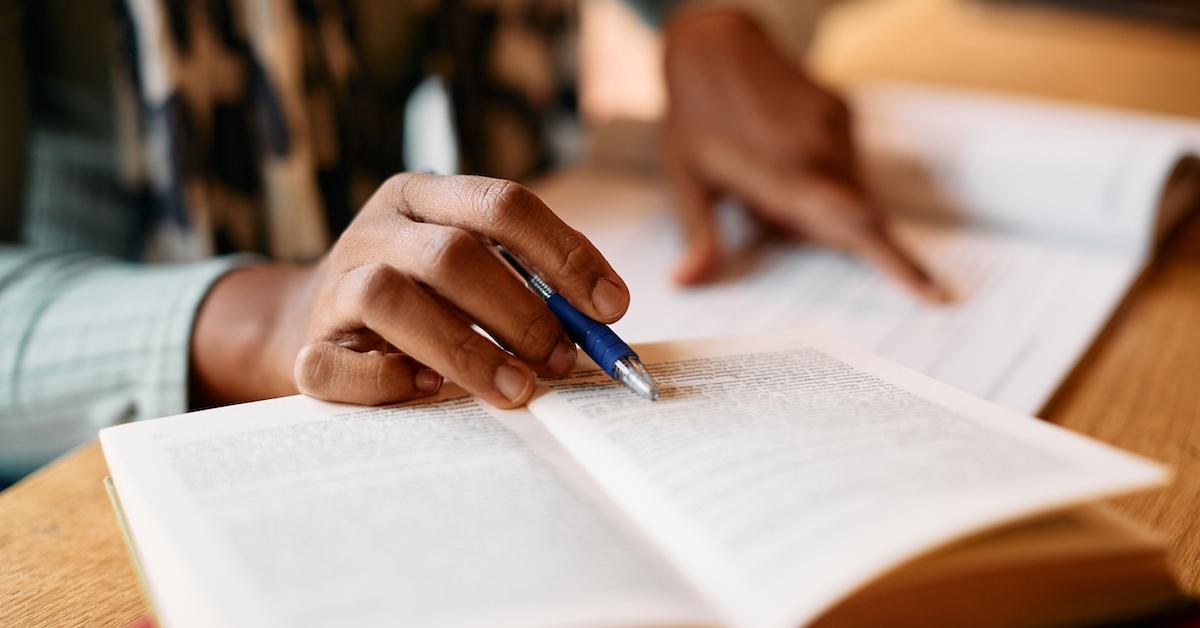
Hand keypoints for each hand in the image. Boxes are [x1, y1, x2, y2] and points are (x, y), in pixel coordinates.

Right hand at [191, 174, 629, 408]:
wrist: (315, 322)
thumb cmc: (422, 297)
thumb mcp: (474, 268)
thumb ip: (532, 283)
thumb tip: (604, 319)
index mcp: (424, 196)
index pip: (502, 205)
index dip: (563, 254)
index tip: (611, 307)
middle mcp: (377, 229)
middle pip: (451, 254)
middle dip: (520, 312)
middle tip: (562, 360)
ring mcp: (335, 283)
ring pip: (390, 298)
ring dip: (465, 350)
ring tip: (516, 389)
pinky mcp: (306, 346)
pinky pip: (337, 363)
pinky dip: (388, 380)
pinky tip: (429, 391)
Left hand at [662, 9, 944, 299]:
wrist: (713, 46)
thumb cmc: (693, 116)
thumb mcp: (684, 179)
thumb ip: (698, 235)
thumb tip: (685, 283)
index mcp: (785, 174)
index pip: (855, 226)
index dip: (898, 263)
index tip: (935, 295)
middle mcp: (820, 150)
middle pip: (854, 218)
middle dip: (826, 233)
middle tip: (765, 205)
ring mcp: (835, 127)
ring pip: (850, 191)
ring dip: (819, 203)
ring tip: (763, 175)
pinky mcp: (843, 111)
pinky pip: (847, 164)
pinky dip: (823, 177)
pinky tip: (780, 155)